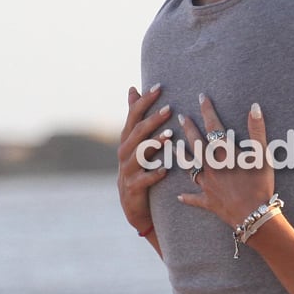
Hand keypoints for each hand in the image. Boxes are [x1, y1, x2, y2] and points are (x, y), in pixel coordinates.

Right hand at [117, 84, 171, 234]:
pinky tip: (165, 169)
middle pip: (137, 132)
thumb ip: (135, 118)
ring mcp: (127, 170)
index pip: (134, 116)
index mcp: (127, 140)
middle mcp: (124, 152)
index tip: (159, 87)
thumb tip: (132, 88)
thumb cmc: (139, 168)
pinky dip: (153, 174)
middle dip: (153, 119)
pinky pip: (143, 180)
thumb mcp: (136, 143)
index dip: (144, 101)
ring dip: (154, 144)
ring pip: (140, 154)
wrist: (134, 206)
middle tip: (170, 108)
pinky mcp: (133, 188)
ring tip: (169, 135)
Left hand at [175, 92, 275, 230]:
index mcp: (224, 153)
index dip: (207, 110)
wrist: (253, 215)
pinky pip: (195, 198)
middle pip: (196, 144)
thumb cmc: (259, 184)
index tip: (201, 97)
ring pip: (190, 167)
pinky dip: (187, 197)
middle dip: (189, 128)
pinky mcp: (208, 201)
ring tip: (173, 146)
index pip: (214, 126)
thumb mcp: (262, 155)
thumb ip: (257, 130)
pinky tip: (179, 196)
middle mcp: (211, 166)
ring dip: (181, 156)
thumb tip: (254, 107)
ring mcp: (207, 184)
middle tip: (181, 117)